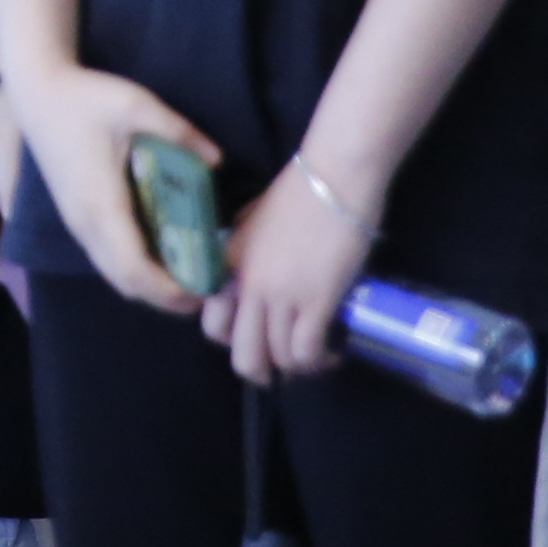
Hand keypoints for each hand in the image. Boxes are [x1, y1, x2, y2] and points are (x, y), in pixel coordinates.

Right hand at [8, 63, 219, 320]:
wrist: (36, 93)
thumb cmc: (85, 98)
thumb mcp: (136, 105)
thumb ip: (179, 132)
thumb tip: (217, 160)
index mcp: (102, 204)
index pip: (135, 268)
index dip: (168, 289)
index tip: (202, 290)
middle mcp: (86, 224)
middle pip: (125, 283)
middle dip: (164, 297)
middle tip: (204, 290)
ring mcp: (76, 223)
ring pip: (113, 274)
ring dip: (148, 286)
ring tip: (187, 277)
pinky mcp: (74, 217)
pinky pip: (106, 258)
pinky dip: (134, 270)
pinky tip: (160, 254)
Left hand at [207, 158, 378, 384]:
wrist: (334, 175)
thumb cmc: (299, 189)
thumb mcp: (255, 218)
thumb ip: (245, 246)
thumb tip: (249, 263)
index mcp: (230, 265)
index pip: (213, 324)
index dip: (234, 340)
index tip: (256, 338)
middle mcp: (248, 286)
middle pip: (243, 356)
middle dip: (262, 371)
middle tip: (282, 367)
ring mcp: (281, 296)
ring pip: (278, 359)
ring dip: (298, 366)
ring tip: (315, 356)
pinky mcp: (315, 301)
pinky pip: (307, 351)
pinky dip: (319, 360)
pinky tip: (331, 351)